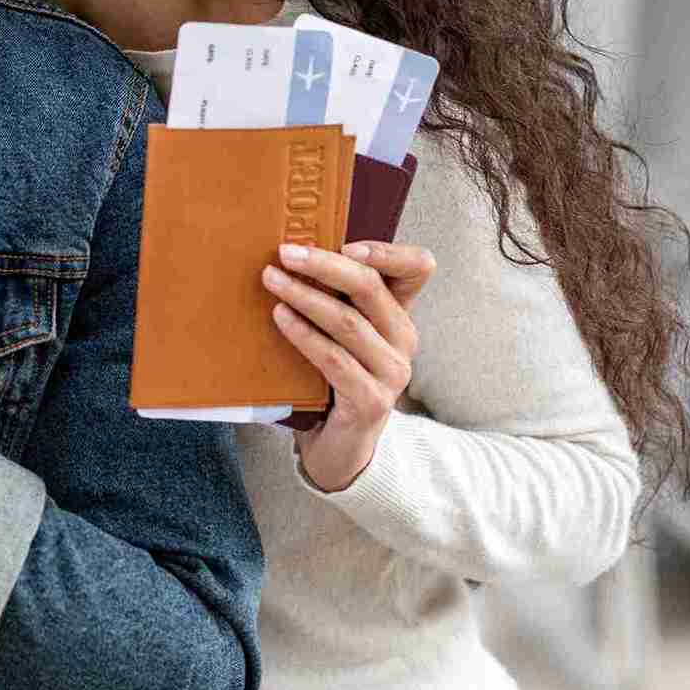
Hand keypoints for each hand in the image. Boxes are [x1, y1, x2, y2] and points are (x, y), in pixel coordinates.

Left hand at [263, 240, 435, 491]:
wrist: (341, 445)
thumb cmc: (333, 376)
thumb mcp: (339, 331)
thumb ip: (332, 296)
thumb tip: (288, 252)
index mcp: (399, 313)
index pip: (417, 268)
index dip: (388, 251)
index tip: (346, 244)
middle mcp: (404, 339)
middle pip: (372, 287)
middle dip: (325, 265)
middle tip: (285, 252)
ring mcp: (391, 372)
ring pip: (348, 322)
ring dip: (305, 296)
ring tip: (271, 280)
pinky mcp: (371, 400)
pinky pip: (334, 359)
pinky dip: (304, 335)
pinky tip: (280, 318)